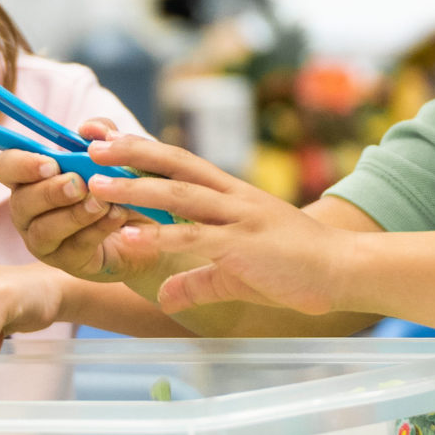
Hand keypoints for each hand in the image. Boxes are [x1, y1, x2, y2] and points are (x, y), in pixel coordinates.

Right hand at [0, 117, 133, 281]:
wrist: (149, 226)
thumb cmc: (119, 185)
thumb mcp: (114, 154)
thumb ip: (102, 135)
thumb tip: (89, 128)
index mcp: (30, 178)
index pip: (6, 167)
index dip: (21, 165)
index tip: (51, 163)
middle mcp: (28, 210)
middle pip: (21, 202)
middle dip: (51, 192)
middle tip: (79, 184)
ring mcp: (44, 240)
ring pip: (43, 230)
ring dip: (74, 214)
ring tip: (103, 202)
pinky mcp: (67, 262)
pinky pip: (74, 248)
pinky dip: (96, 229)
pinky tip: (117, 216)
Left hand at [80, 135, 357, 315]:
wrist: (344, 270)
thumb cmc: (295, 267)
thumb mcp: (237, 271)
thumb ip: (198, 280)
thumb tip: (166, 297)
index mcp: (231, 194)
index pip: (180, 161)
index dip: (143, 148)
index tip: (106, 137)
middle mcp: (232, 198)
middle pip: (175, 165)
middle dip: (131, 154)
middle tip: (90, 145)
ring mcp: (239, 221)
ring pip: (180, 197)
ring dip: (135, 190)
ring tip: (96, 186)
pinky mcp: (244, 249)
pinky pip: (196, 242)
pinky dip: (161, 238)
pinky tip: (130, 237)